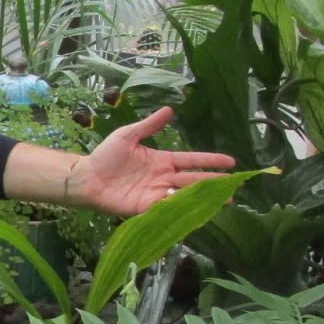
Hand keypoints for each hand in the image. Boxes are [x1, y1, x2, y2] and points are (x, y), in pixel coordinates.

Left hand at [72, 107, 236, 217]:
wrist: (86, 177)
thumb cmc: (106, 155)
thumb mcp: (128, 135)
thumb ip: (149, 125)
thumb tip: (170, 110)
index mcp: (162, 160)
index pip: (192, 160)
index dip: (210, 161)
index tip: (231, 162)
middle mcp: (163, 178)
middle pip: (194, 180)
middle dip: (215, 183)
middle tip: (237, 186)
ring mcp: (156, 193)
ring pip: (185, 196)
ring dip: (204, 199)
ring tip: (226, 202)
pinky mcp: (146, 207)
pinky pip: (168, 209)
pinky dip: (183, 211)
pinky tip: (199, 214)